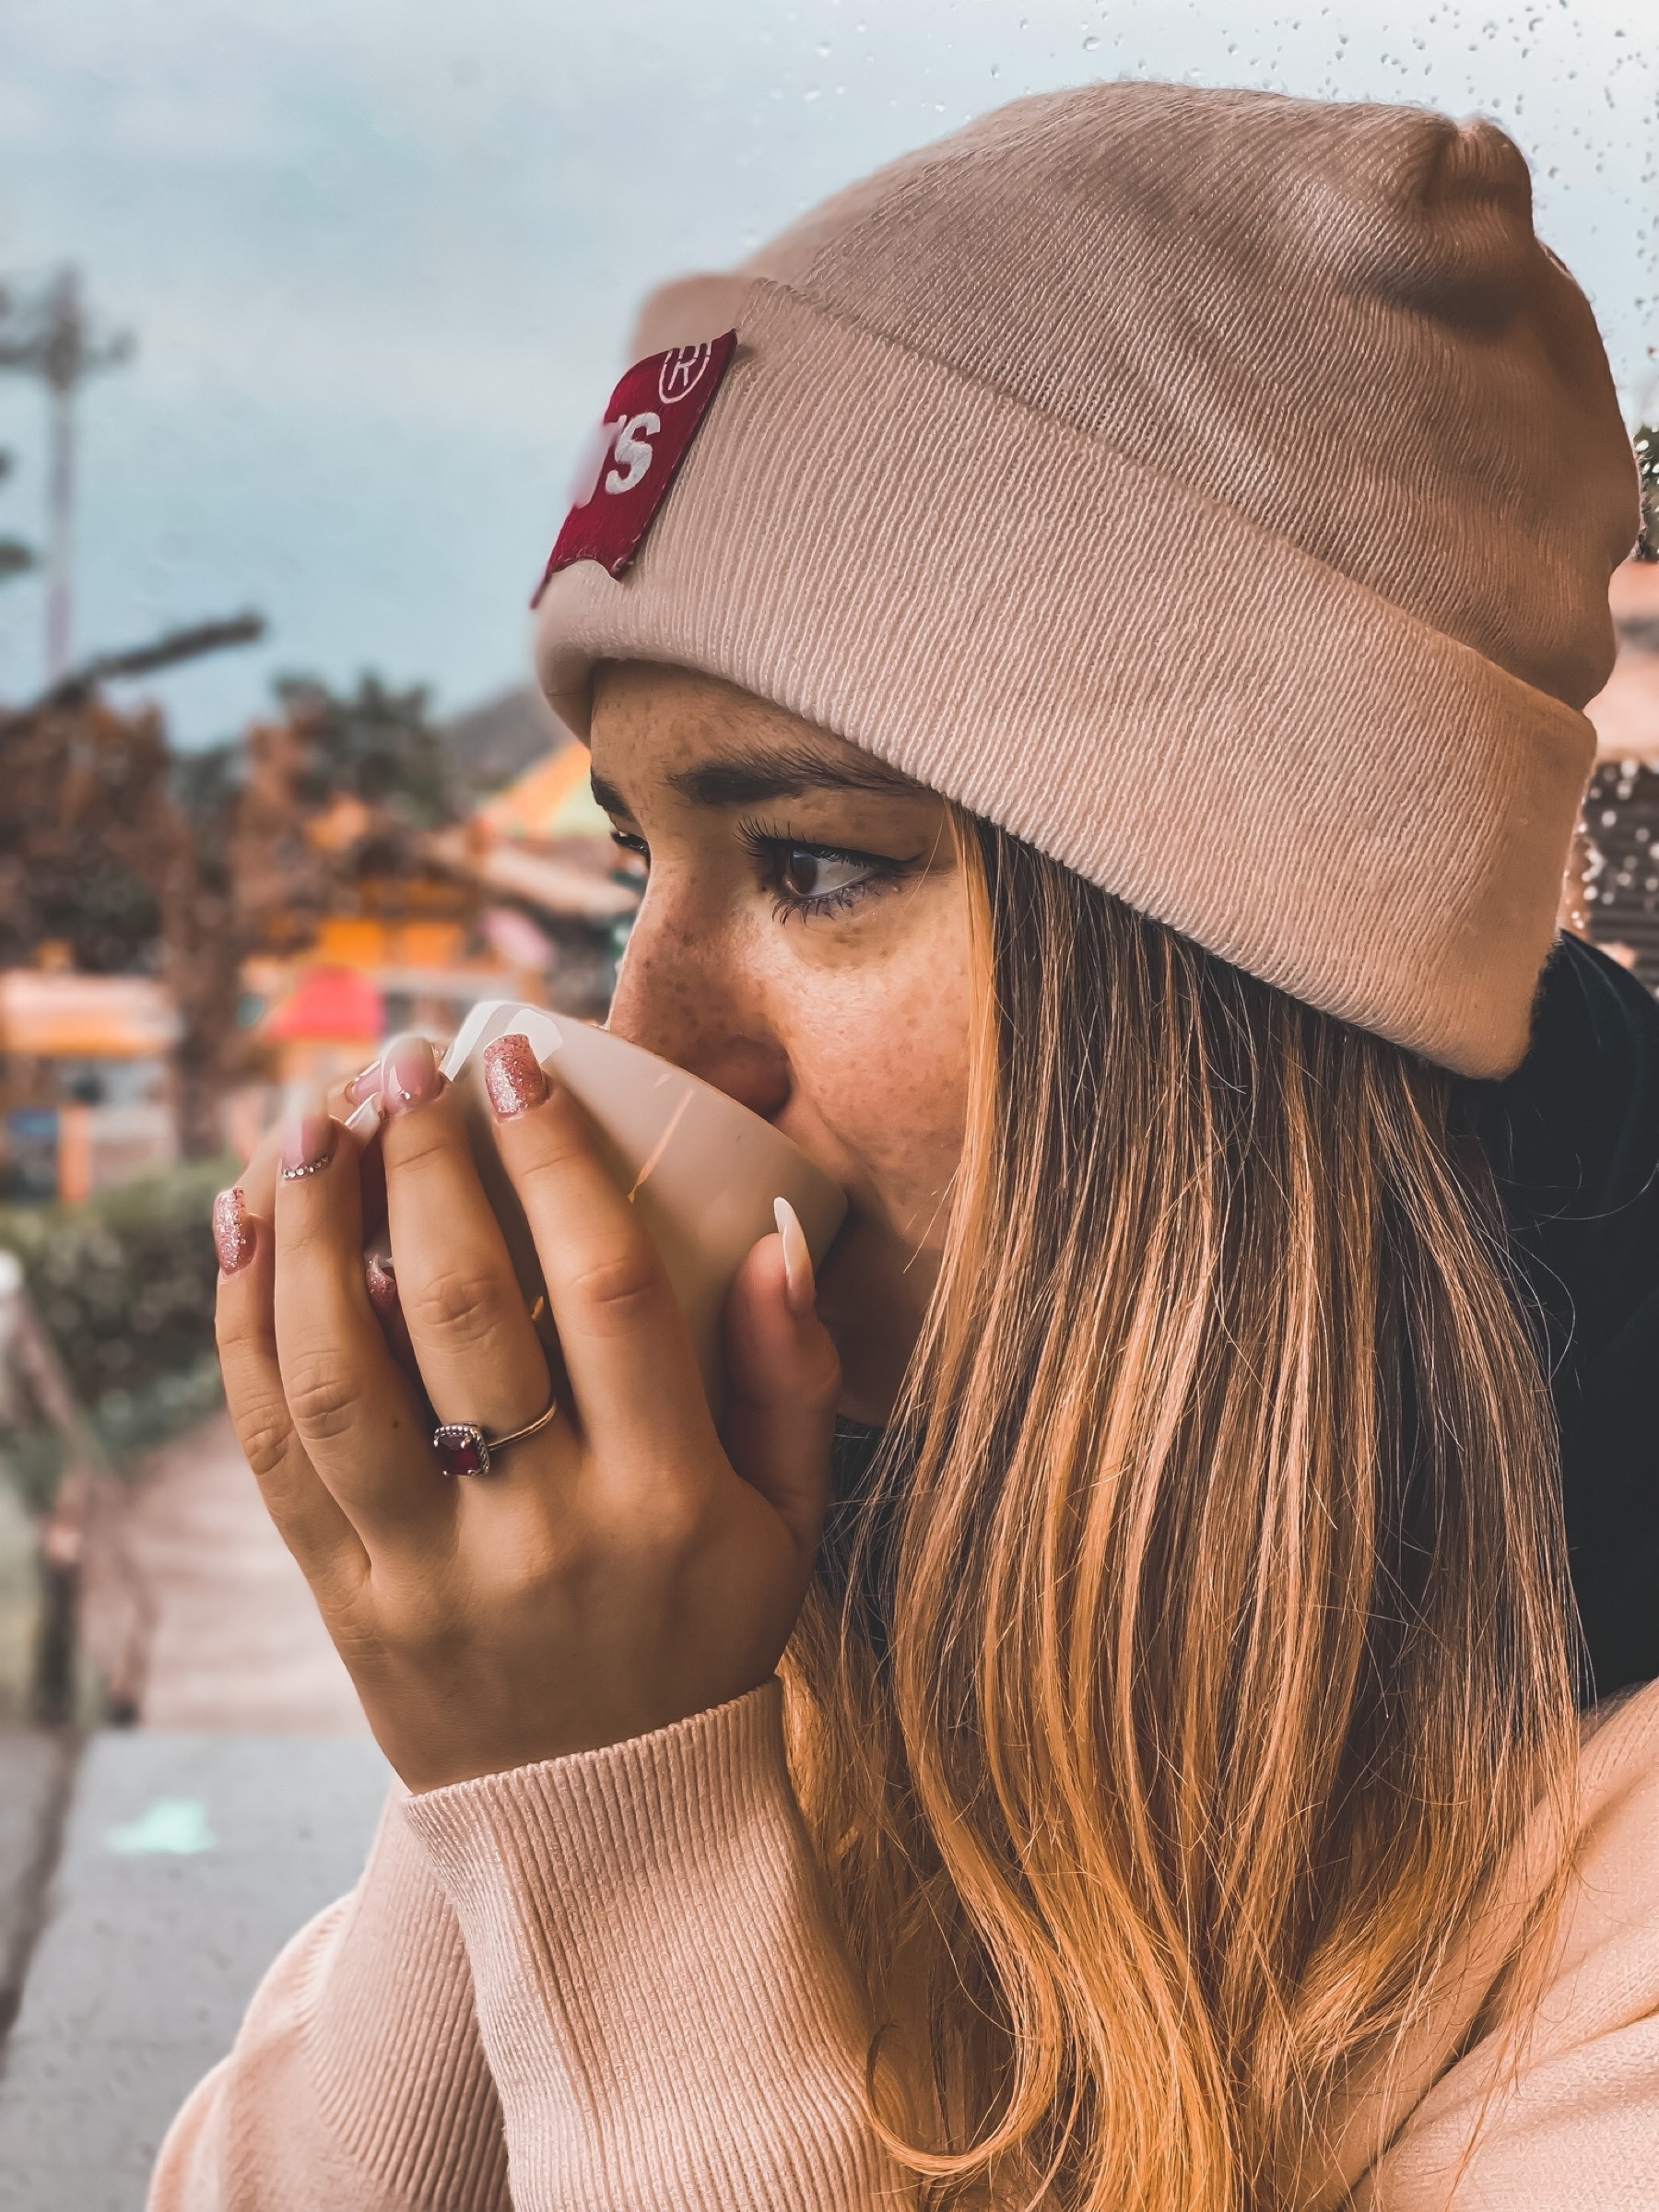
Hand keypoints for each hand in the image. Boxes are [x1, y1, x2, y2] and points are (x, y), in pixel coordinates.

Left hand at [211, 1034, 840, 1791]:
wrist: (605, 1824)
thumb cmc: (704, 1642)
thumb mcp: (789, 1526)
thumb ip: (791, 1382)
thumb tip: (780, 1238)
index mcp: (669, 1504)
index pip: (610, 1294)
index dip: (556, 1162)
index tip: (517, 1064)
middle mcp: (545, 1536)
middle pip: (463, 1314)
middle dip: (419, 1164)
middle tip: (400, 1064)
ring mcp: (431, 1578)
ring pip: (340, 1378)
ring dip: (309, 1233)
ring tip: (305, 1127)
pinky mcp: (347, 1607)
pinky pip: (276, 1453)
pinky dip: (246, 1333)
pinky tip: (248, 1235)